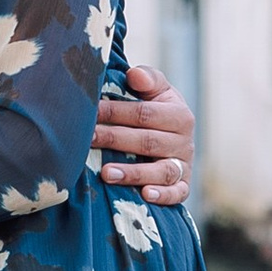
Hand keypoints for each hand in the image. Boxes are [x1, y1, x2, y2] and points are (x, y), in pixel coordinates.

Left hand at [96, 61, 192, 206]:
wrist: (174, 136)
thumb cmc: (156, 110)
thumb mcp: (157, 91)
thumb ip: (148, 79)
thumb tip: (135, 75)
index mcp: (179, 114)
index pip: (144, 113)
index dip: (116, 111)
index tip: (90, 111)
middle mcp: (184, 141)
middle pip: (147, 141)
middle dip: (114, 139)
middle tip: (87, 139)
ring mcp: (184, 165)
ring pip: (161, 170)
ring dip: (133, 173)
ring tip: (106, 173)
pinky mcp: (183, 186)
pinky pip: (177, 193)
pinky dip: (163, 195)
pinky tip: (145, 195)